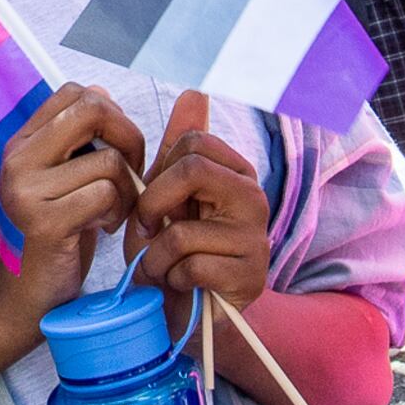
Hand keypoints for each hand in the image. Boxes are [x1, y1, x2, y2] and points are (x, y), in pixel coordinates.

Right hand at [0, 87, 146, 335]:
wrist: (24, 299)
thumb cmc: (54, 237)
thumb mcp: (64, 180)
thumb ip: (79, 139)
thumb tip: (101, 92)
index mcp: (21, 143)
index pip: (75, 92)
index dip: (112, 113)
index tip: (118, 149)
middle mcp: (17, 159)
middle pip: (92, 110)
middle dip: (129, 138)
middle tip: (131, 174)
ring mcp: (26, 190)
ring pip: (108, 160)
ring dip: (127, 189)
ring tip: (112, 212)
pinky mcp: (44, 222)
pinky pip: (105, 194)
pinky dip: (118, 211)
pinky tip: (104, 228)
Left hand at [131, 92, 270, 325]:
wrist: (187, 314)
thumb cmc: (172, 252)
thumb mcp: (164, 197)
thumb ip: (177, 149)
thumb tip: (195, 89)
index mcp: (235, 172)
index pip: (191, 142)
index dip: (157, 173)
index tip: (150, 203)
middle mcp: (254, 197)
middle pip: (191, 171)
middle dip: (153, 206)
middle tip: (148, 232)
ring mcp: (256, 238)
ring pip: (183, 229)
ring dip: (157, 256)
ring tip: (163, 268)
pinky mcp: (250, 277)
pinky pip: (191, 266)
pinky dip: (171, 279)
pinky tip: (181, 286)